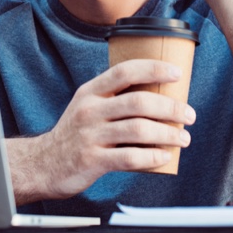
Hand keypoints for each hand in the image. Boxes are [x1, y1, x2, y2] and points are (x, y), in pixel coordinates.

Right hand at [7, 60, 195, 202]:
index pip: (125, 71)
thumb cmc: (75, 134)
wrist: (43, 163)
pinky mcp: (93, 160)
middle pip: (138, 102)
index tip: (176, 73)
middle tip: (188, 115)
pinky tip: (165, 156)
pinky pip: (130, 158)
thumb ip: (114, 97)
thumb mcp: (87, 106)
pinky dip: (153, 157)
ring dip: (168, 134)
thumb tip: (158, 94)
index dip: (153, 69)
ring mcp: (90, 135)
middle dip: (170, 108)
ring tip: (183, 138)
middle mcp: (90, 109)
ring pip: (138, 130)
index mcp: (91, 91)